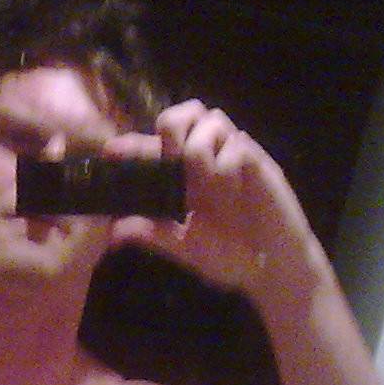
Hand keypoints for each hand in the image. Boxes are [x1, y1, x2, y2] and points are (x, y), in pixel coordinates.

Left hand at [107, 101, 321, 295]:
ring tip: (205, 184)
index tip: (111, 151)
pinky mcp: (258, 163)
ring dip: (200, 147)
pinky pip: (236, 144)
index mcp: (185, 179)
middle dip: (171, 128)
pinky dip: (226, 164)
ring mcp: (233, 158)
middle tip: (170, 159)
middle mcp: (206, 161)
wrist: (273, 270)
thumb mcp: (184, 247)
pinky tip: (230, 192)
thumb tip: (113, 232)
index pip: (154, 148)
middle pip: (184, 114)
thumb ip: (152, 235)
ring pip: (210, 121)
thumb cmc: (230, 258)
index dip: (133, 145)